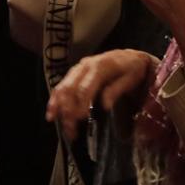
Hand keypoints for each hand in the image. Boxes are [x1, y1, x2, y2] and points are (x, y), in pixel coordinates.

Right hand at [45, 49, 159, 140]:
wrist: (129, 57)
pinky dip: (55, 99)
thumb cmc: (132, 69)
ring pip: (63, 86)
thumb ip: (116, 90)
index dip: (81, 103)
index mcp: (100, 66)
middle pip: (70, 88)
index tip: (80, 118)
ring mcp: (78, 68)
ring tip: (55, 121)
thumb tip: (105, 105)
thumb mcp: (131, 78)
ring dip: (58, 105)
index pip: (86, 87)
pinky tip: (52, 112)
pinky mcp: (75, 73)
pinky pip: (62, 85)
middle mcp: (85, 65)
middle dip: (67, 108)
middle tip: (69, 127)